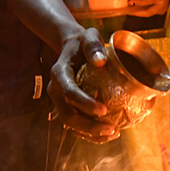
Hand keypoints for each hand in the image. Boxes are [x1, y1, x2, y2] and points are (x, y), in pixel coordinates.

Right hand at [49, 27, 117, 142]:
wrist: (73, 48)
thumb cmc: (83, 42)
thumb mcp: (88, 36)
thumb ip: (93, 45)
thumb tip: (100, 60)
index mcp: (58, 73)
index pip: (68, 92)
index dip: (84, 103)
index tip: (103, 110)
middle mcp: (55, 90)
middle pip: (68, 115)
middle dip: (88, 126)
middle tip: (111, 129)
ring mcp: (60, 101)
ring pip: (71, 124)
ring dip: (90, 134)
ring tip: (113, 133)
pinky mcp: (67, 107)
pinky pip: (76, 125)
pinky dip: (91, 133)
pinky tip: (110, 133)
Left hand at [127, 0, 169, 16]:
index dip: (140, 1)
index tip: (130, 1)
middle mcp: (164, 4)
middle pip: (148, 11)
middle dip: (136, 12)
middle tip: (125, 8)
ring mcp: (162, 8)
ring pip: (148, 13)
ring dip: (137, 13)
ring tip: (127, 10)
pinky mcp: (160, 10)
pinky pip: (149, 12)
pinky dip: (141, 12)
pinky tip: (132, 9)